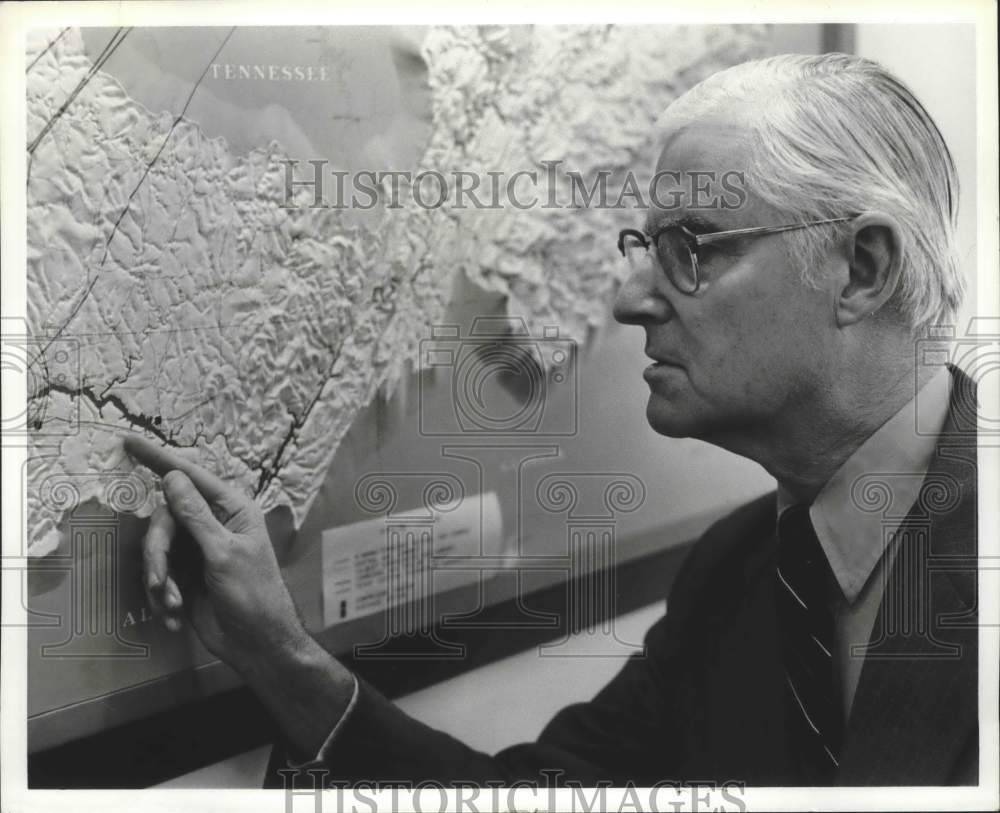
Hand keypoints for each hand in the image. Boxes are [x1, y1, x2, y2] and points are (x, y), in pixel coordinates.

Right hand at [123, 434, 307, 670]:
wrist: (256, 644)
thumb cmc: (253, 595)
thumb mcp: (223, 554)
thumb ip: (196, 516)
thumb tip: (173, 477)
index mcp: (232, 509)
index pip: (191, 476)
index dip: (158, 458)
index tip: (127, 440)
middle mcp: (213, 524)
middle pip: (165, 518)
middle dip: (157, 552)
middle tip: (158, 581)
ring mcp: (198, 550)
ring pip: (158, 549)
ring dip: (159, 580)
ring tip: (171, 605)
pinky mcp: (186, 575)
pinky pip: (159, 575)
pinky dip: (162, 597)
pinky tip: (174, 617)